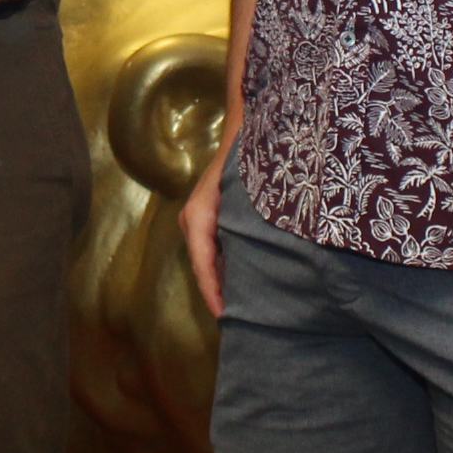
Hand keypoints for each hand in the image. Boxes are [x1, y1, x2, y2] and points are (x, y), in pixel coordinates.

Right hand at [179, 137, 229, 318]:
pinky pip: (213, 251)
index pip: (203, 266)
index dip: (214, 294)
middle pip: (203, 268)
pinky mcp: (208, 218)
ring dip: (222, 283)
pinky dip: (224, 269)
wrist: (243, 127)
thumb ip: (246, 228)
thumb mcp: (245, 195)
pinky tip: (242, 283)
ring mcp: (199, 219)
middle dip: (218, 295)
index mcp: (199, 217)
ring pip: (208, 261)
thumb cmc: (245, 159)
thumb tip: (258, 264)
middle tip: (239, 325)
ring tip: (242, 311)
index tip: (225, 318)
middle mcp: (193, 220)